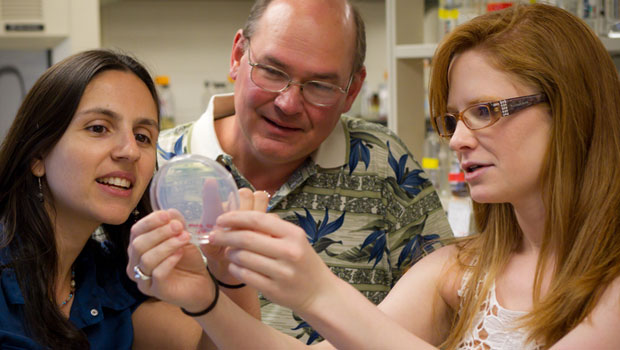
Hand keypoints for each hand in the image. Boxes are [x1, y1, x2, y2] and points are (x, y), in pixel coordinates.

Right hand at [127, 209, 214, 311]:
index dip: (150, 221)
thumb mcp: (182, 237)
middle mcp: (136, 263)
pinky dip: (169, 261)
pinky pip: (157, 274)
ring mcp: (143, 279)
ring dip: (167, 245)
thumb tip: (170, 212)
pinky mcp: (155, 291)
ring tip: (184, 238)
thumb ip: (176, 224)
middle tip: (178, 227)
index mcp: (139, 247)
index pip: (136, 231)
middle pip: (138, 244)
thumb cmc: (187, 260)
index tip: (167, 215)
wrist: (200, 283)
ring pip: (147, 259)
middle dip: (159, 233)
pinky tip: (180, 253)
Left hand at [208, 211, 336, 312]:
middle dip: (225, 235)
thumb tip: (239, 217)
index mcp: (293, 234)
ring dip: (229, 253)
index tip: (221, 219)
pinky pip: (245, 275)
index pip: (257, 219)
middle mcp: (289, 251)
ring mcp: (281, 272)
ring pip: (243, 257)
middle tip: (213, 235)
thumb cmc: (302, 261)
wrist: (319, 292)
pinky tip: (234, 265)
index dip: (235, 217)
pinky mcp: (273, 290)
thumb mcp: (294, 239)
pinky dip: (234, 268)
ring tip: (228, 252)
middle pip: (246, 238)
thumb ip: (271, 228)